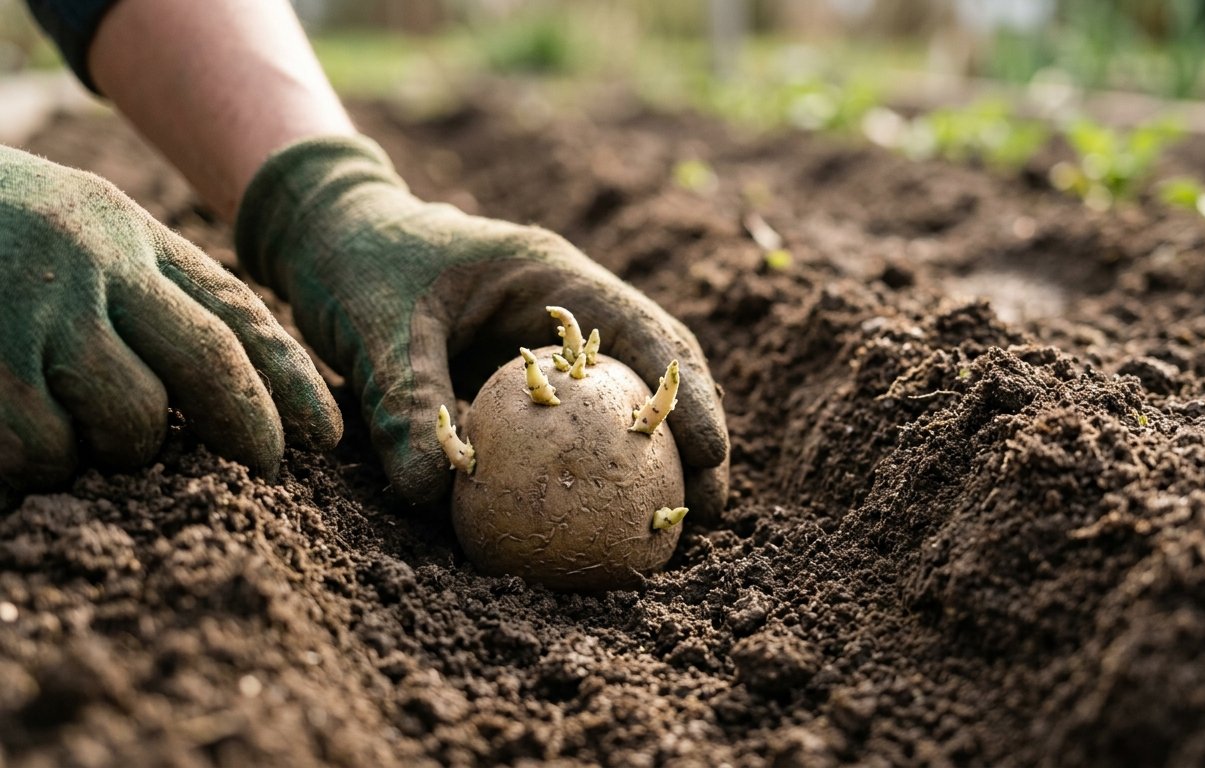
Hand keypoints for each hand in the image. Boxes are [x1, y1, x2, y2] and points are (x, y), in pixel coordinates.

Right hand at [0, 145, 341, 494]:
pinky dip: (43, 467)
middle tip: (268, 468)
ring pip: (130, 422)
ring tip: (90, 437)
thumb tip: (245, 384)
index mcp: (123, 233)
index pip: (235, 311)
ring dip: (125, 451)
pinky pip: (43, 451)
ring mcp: (30, 314)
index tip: (328, 437)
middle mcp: (89, 266)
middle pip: (208, 365)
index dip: (292, 380)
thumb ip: (153, 291)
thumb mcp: (81, 232)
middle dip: (251, 427)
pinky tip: (26, 448)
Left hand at [235, 136, 728, 517]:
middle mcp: (567, 310)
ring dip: (656, 454)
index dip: (687, 394)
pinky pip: (575, 422)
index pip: (645, 333)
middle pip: (658, 368)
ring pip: (626, 397)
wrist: (329, 231)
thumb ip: (402, 400)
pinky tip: (592, 518)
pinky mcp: (525, 376)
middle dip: (695, 433)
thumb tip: (429, 497)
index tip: (712, 454)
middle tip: (710, 507)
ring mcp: (550, 344)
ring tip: (673, 522)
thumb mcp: (376, 326)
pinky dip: (594, 464)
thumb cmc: (358, 261)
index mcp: (553, 277)